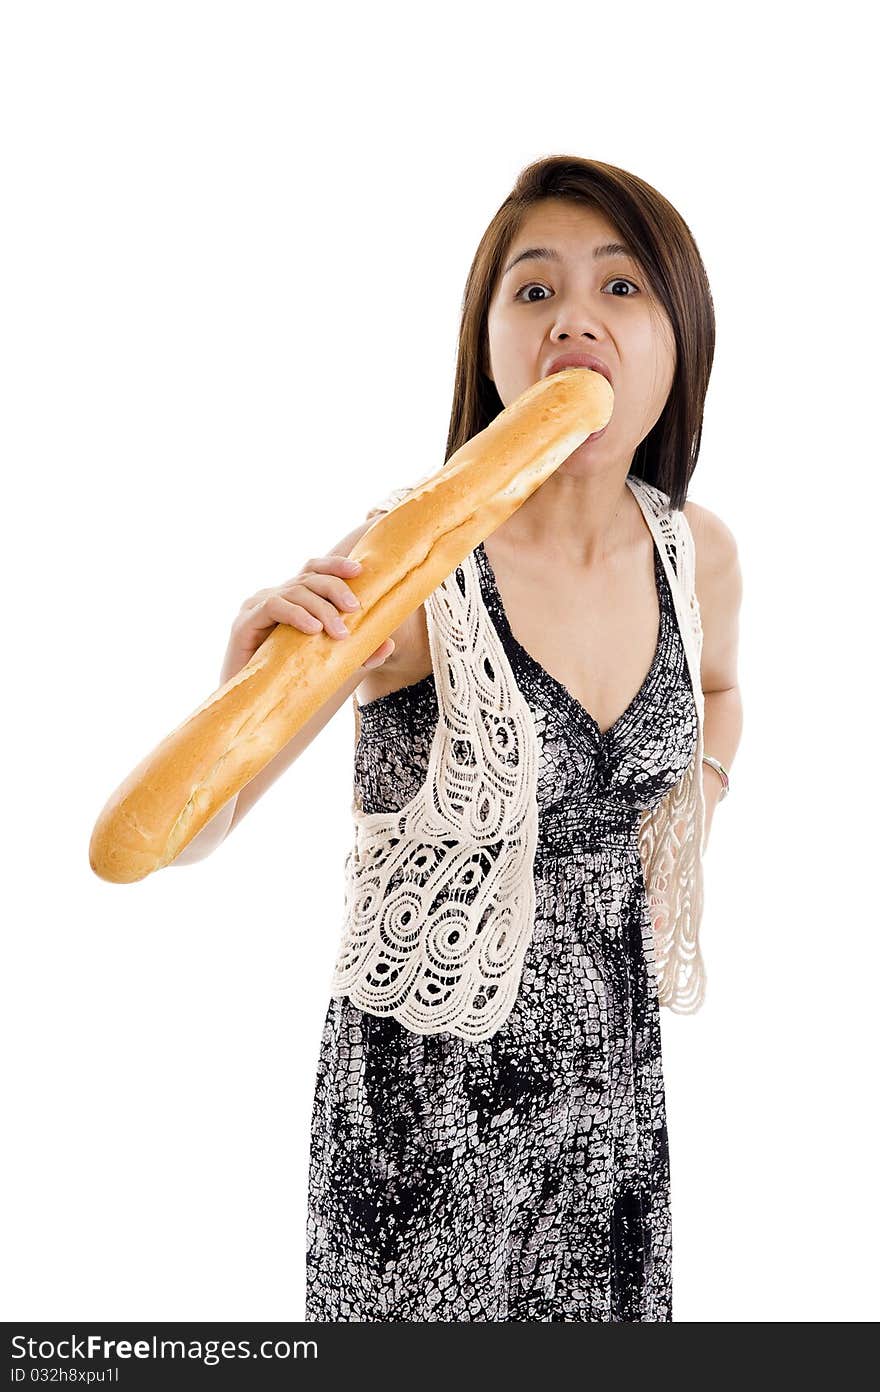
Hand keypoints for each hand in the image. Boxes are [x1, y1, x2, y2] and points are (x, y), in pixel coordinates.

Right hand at [220, 554, 393, 682]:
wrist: (254, 708)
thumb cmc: (290, 683)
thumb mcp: (331, 665)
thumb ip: (358, 654)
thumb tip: (389, 644)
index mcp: (292, 600)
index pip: (313, 570)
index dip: (335, 565)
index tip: (359, 571)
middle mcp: (273, 597)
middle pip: (308, 578)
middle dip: (335, 589)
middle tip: (356, 610)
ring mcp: (256, 608)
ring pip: (294, 591)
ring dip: (321, 609)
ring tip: (339, 632)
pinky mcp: (243, 624)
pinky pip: (273, 607)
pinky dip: (296, 615)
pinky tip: (312, 629)